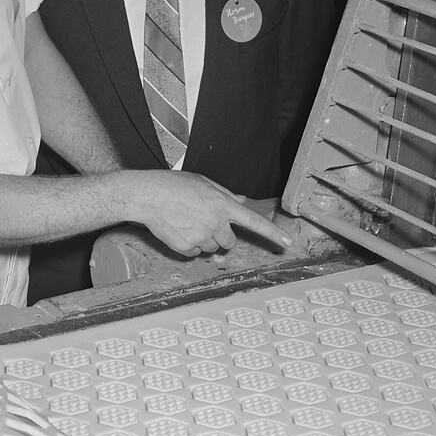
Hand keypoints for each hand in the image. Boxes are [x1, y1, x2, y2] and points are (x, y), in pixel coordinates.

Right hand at [126, 171, 291, 257]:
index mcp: (222, 204)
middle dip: (221, 236)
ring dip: (204, 240)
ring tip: (186, 223)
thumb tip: (240, 201)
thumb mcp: (203, 182)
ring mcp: (201, 236)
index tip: (288, 243)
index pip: (255, 222)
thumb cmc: (173, 185)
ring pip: (212, 248)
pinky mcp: (187, 247)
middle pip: (229, 242)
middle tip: (204, 223)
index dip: (273, 233)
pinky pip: (195, 253)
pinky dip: (189, 246)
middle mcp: (215, 222)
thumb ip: (224, 194)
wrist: (147, 196)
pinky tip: (178, 230)